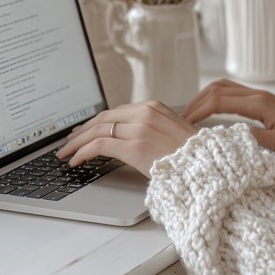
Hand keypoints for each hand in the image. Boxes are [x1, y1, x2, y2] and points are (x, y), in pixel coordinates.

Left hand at [56, 101, 195, 177]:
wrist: (207, 168)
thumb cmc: (193, 159)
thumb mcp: (172, 136)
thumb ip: (153, 131)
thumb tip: (131, 141)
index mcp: (155, 107)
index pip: (116, 112)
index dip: (96, 123)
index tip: (85, 132)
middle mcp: (145, 112)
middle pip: (103, 118)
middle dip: (82, 131)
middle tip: (69, 142)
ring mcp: (140, 128)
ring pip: (97, 130)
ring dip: (77, 143)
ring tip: (66, 153)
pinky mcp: (134, 145)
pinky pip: (99, 145)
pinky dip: (82, 152)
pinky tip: (75, 161)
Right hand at [184, 79, 274, 153]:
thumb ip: (254, 138)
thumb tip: (228, 137)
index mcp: (258, 103)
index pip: (220, 101)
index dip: (200, 111)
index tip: (186, 123)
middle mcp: (254, 94)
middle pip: (217, 90)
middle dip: (196, 102)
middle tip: (182, 119)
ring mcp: (256, 93)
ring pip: (222, 86)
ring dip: (203, 96)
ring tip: (191, 111)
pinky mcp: (257, 97)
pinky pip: (230, 89)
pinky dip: (214, 95)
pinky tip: (208, 106)